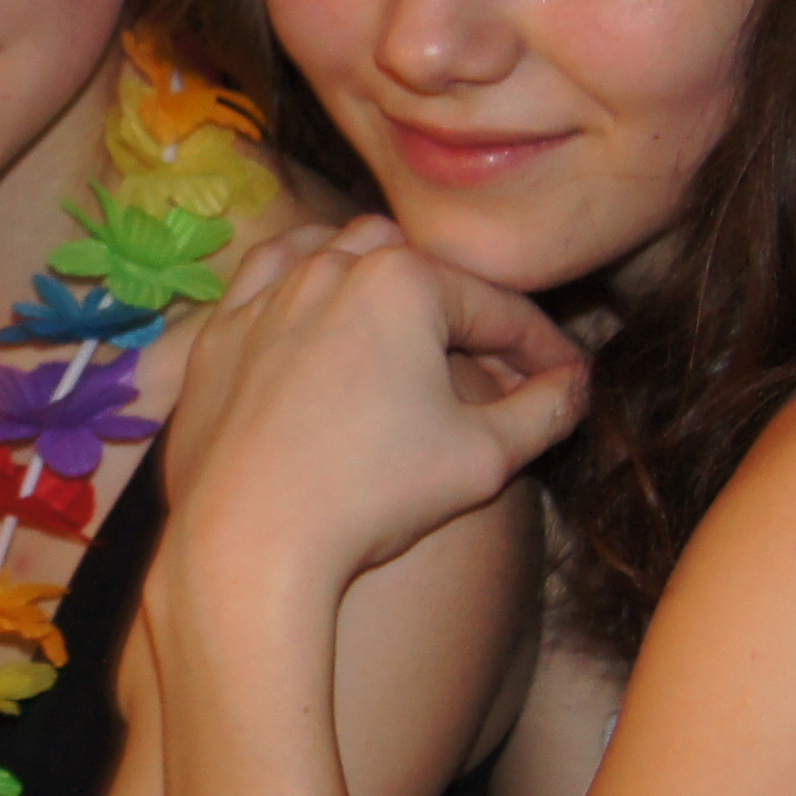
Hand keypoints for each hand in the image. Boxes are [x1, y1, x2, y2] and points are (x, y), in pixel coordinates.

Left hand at [170, 220, 587, 592]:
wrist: (248, 542)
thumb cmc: (372, 498)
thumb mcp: (486, 459)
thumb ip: (545, 410)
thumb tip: (576, 383)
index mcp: (404, 281)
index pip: (496, 309)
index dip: (542, 348)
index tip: (566, 378)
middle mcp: (331, 267)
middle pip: (422, 272)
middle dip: (463, 312)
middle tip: (490, 367)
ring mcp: (267, 295)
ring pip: (339, 252)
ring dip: (383, 280)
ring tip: (408, 327)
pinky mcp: (219, 332)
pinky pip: (267, 279)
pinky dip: (302, 281)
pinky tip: (318, 310)